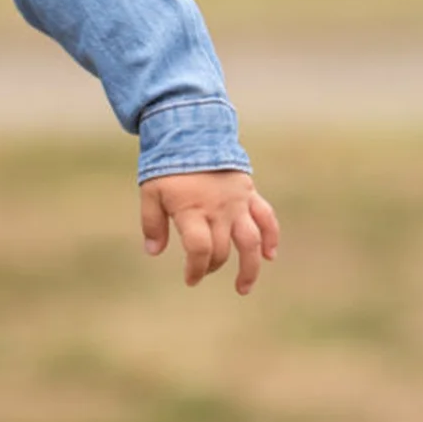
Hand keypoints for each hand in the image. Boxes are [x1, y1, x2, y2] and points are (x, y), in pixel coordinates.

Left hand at [140, 170, 279, 293]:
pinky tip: (270, 255)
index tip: (190, 279)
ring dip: (250, 267)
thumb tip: (153, 252)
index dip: (195, 269)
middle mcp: (218, 209)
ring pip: (252, 241)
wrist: (192, 133)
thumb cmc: (167, 166)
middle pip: (222, 249)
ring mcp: (236, 202)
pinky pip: (266, 218)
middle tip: (202, 272)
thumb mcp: (150, 192)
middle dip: (212, 267)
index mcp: (192, 209)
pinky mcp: (249, 193)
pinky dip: (271, 237)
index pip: (199, 248)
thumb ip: (151, 223)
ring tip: (243, 288)